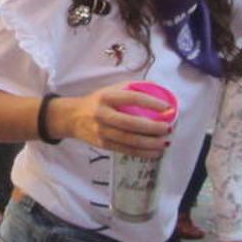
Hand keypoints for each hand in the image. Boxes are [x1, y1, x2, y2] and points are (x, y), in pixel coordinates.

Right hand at [55, 84, 173, 156]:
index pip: (132, 98)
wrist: (72, 117)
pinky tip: (155, 152)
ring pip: (130, 140)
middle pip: (131, 123)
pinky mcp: (103, 145)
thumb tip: (159, 89)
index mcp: (106, 97)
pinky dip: (143, 153)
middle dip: (153, 127)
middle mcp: (103, 114)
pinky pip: (126, 150)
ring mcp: (102, 132)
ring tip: (166, 142)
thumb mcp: (110, 90)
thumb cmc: (97, 102)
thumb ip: (131, 88)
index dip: (151, 103)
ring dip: (151, 143)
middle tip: (168, 128)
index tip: (167, 108)